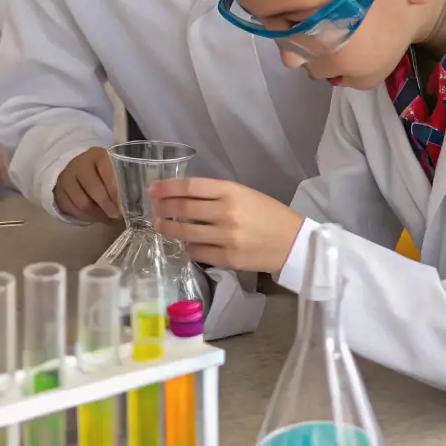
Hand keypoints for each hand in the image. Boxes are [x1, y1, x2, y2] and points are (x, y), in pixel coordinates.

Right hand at [54, 147, 120, 222]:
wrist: (76, 165)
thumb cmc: (103, 169)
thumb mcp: (115, 166)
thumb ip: (126, 178)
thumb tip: (141, 198)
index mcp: (98, 155)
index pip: (107, 172)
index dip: (116, 191)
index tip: (124, 205)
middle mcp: (80, 164)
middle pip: (94, 189)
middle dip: (107, 206)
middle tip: (117, 215)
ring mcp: (67, 177)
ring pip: (82, 203)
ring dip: (97, 214)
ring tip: (107, 216)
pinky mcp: (59, 191)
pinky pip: (71, 209)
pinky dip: (84, 217)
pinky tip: (94, 215)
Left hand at [150, 177, 303, 273]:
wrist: (292, 242)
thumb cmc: (267, 214)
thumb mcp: (244, 194)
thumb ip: (216, 194)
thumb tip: (182, 196)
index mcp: (231, 191)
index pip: (190, 187)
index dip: (167, 187)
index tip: (153, 189)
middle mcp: (226, 212)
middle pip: (183, 208)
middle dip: (162, 208)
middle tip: (154, 208)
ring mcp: (226, 237)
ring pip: (185, 232)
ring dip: (168, 228)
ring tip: (162, 226)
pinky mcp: (227, 258)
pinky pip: (196, 252)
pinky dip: (187, 247)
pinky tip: (185, 243)